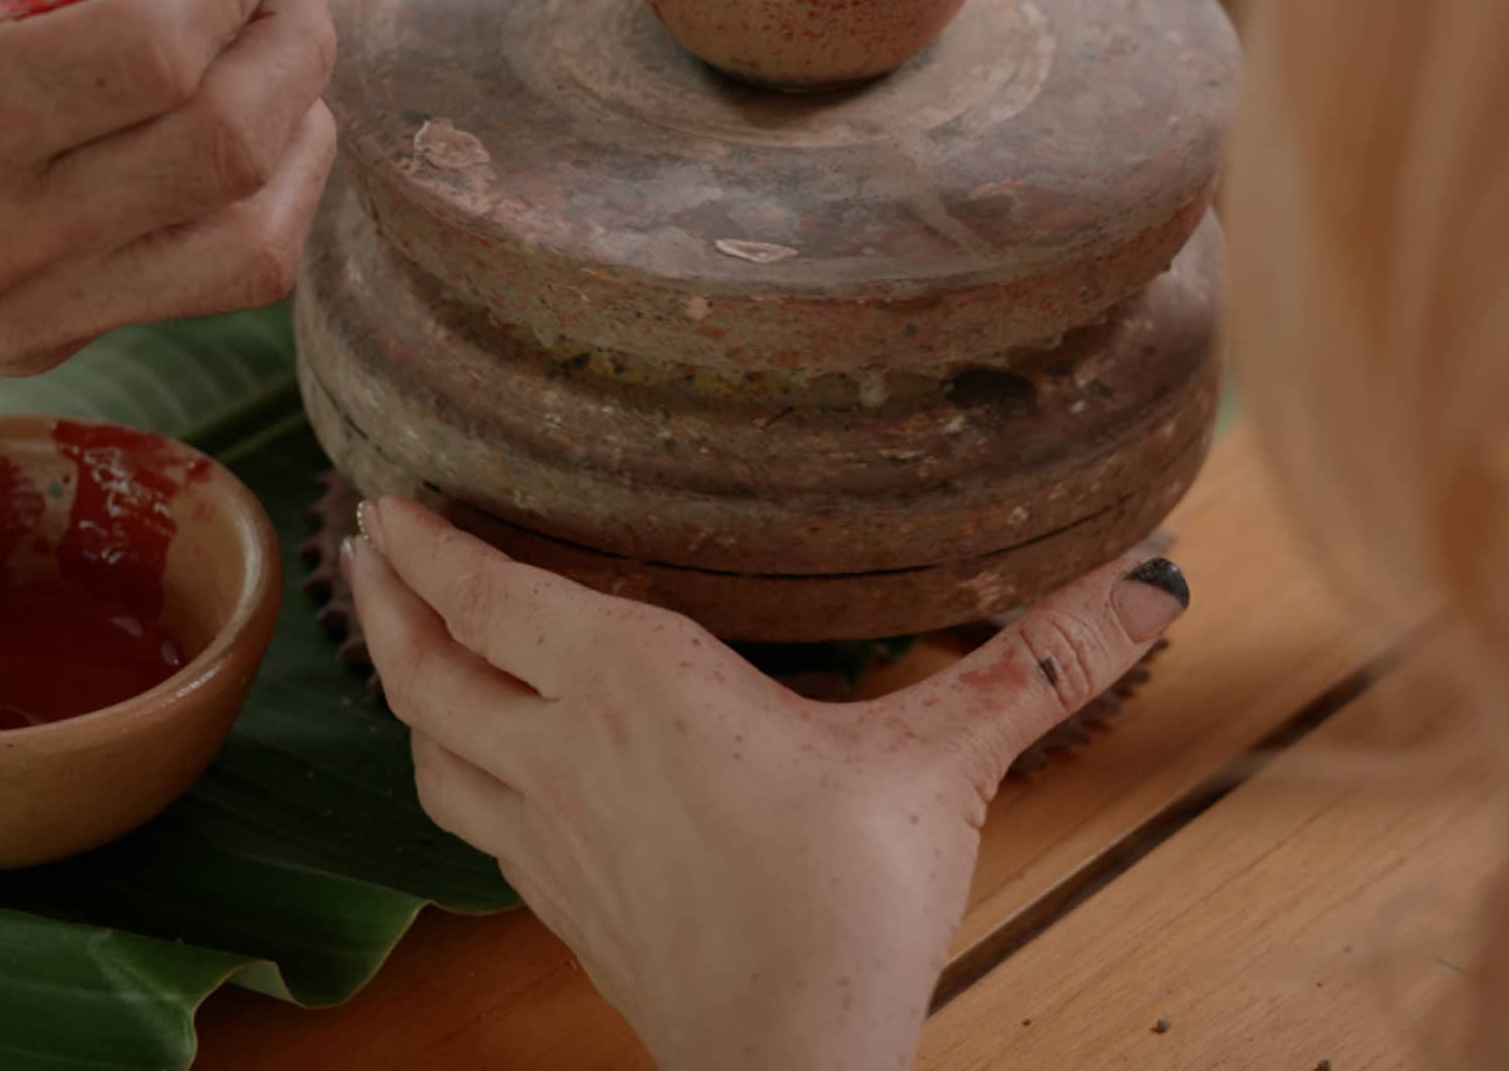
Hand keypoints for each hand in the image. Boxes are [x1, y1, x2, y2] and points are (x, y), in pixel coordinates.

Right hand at [0, 0, 336, 373]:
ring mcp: (31, 304)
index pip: (151, 53)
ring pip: (253, 229)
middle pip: (222, 140)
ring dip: (301, 121)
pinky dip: (286, 189)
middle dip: (290, 42)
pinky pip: (242, 273)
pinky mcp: (62, 332)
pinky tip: (259, 127)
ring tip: (275, 54)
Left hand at [345, 502, 1188, 1070]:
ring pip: (426, 746)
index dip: (431, 545)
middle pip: (426, 664)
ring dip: (400, 679)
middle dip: (387, 596)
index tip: (388, 496)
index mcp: (633, 688)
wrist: (793, 1060)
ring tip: (395, 635)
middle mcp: (565, 751)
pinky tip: (466, 761)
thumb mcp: (942, 763)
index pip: (493, 598)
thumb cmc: (851, 900)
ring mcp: (546, 836)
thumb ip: (1032, 665)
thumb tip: (1148, 587)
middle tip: (363, 542)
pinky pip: (465, 815)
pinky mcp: (559, 900)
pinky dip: (444, 763)